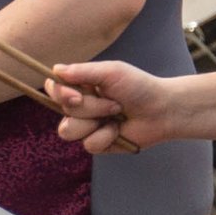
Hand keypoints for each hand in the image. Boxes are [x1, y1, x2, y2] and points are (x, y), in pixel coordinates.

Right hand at [50, 60, 172, 149]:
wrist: (162, 110)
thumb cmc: (138, 86)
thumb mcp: (110, 72)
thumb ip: (81, 71)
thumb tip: (55, 69)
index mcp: (81, 86)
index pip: (53, 88)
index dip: (59, 93)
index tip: (76, 95)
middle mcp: (80, 106)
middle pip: (63, 111)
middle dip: (90, 107)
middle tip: (114, 103)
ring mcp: (87, 126)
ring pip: (69, 130)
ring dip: (95, 122)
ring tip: (116, 116)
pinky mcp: (97, 144)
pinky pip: (88, 145)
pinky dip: (106, 137)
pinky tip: (119, 131)